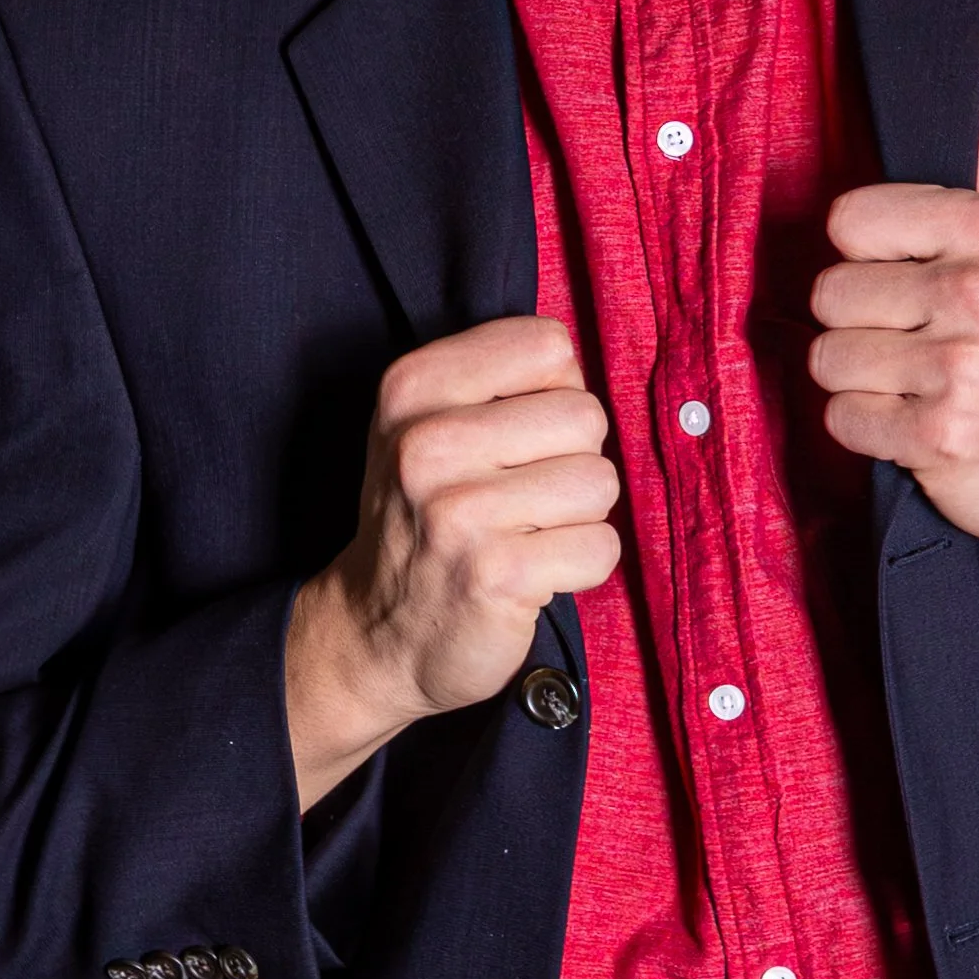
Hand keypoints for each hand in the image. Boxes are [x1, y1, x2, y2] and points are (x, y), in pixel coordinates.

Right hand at [284, 317, 620, 808]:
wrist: (378, 633)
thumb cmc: (426, 516)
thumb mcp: (428, 423)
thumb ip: (499, 379)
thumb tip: (582, 371)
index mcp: (412, 388)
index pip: (547, 345)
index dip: (552, 392)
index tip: (516, 435)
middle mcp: (425, 444)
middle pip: (585, 415)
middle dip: (572, 459)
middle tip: (521, 497)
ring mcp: (457, 513)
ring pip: (600, 481)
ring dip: (579, 517)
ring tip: (525, 534)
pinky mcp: (495, 574)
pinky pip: (600, 547)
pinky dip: (582, 566)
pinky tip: (533, 573)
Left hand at [809, 39, 978, 638]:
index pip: (847, 220)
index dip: (865, 257)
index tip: (907, 281)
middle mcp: (977, 291)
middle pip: (829, 294)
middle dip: (859, 327)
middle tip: (914, 345)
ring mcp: (963, 366)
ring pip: (828, 359)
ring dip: (859, 382)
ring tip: (915, 385)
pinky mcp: (944, 435)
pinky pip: (843, 420)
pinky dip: (869, 431)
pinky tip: (917, 427)